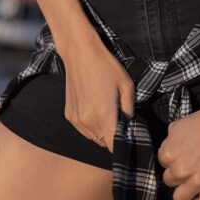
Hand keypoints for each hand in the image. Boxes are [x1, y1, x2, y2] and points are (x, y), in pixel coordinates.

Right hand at [61, 33, 134, 152]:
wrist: (79, 53)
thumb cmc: (106, 66)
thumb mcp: (126, 85)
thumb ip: (129, 109)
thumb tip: (131, 125)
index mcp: (104, 115)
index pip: (114, 146)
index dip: (123, 146)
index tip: (129, 138)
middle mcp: (88, 121)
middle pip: (105, 144)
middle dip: (114, 137)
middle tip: (120, 120)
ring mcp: (76, 119)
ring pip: (94, 138)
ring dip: (102, 133)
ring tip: (107, 113)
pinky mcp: (69, 115)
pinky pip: (84, 131)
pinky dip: (91, 127)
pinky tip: (95, 110)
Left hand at [156, 100, 199, 199]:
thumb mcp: (179, 124)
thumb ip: (169, 140)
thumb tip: (168, 151)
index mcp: (168, 153)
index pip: (162, 164)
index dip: (174, 158)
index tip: (185, 154)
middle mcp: (179, 169)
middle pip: (169, 181)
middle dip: (179, 174)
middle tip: (192, 165)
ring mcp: (196, 181)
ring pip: (179, 199)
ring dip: (185, 190)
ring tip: (195, 182)